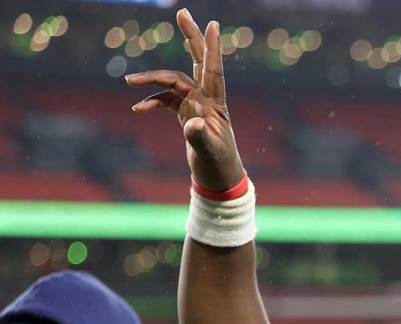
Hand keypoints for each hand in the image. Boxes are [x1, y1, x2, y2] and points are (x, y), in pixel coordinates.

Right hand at [125, 8, 244, 190]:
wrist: (219, 177)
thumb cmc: (218, 164)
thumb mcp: (209, 151)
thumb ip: (200, 135)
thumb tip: (193, 121)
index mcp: (215, 103)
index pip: (213, 69)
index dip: (212, 47)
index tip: (213, 23)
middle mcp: (206, 98)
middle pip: (197, 60)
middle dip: (190, 36)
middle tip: (183, 12)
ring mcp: (196, 104)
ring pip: (173, 81)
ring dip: (152, 80)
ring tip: (129, 82)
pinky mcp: (187, 113)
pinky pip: (166, 100)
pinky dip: (152, 102)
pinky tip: (137, 108)